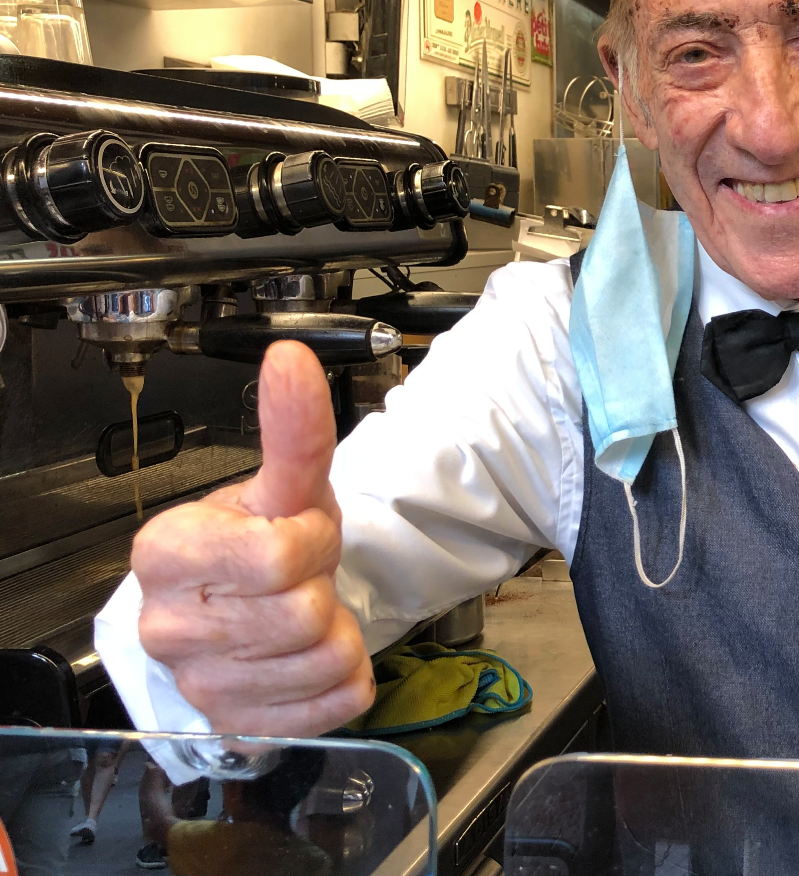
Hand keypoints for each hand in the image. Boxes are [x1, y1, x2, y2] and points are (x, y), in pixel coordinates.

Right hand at [133, 342, 373, 735]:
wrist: (246, 605)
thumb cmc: (259, 543)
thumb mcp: (285, 487)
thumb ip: (292, 429)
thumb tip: (290, 360)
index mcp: (167, 553)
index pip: (274, 558)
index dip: (308, 542)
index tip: (297, 534)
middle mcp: (168, 625)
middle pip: (302, 614)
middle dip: (322, 587)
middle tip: (302, 579)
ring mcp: (200, 683)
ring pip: (322, 660)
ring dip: (337, 634)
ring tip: (306, 613)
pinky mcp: (239, 725)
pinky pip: (334, 704)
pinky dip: (345, 678)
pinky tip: (315, 656)